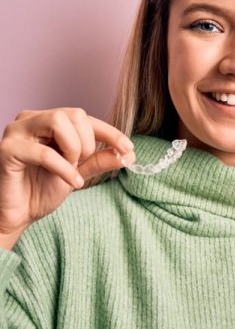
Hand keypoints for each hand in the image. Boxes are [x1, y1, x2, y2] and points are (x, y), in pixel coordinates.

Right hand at [0, 108, 135, 246]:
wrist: (17, 214)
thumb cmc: (42, 190)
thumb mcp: (79, 172)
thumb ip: (100, 160)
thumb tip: (129, 154)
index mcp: (49, 122)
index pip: (85, 117)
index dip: (110, 132)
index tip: (129, 149)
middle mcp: (32, 120)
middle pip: (74, 113)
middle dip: (88, 141)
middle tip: (84, 164)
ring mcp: (17, 132)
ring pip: (58, 121)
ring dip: (74, 148)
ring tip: (73, 168)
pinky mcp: (8, 150)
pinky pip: (45, 152)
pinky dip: (65, 168)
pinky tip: (73, 182)